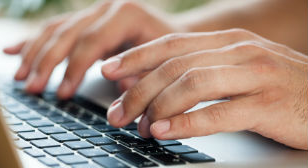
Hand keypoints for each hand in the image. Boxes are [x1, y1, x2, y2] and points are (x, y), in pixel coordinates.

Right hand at [3, 0, 177, 97]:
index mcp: (126, 14)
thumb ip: (138, 78)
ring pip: (56, 30)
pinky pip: (54, 29)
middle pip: (68, 34)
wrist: (172, 33)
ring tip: (21, 78)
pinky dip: (32, 42)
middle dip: (47, 63)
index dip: (73, 69)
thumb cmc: (167, 49)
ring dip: (34, 54)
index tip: (63, 93)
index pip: (91, 42)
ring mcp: (93, 11)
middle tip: (33, 88)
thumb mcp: (159, 63)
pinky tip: (12, 51)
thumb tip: (118, 96)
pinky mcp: (85, 19)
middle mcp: (106, 7)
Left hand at [102, 28, 307, 149]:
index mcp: (227, 42)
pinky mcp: (268, 104)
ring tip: (139, 126)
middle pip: (175, 66)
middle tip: (117, 113)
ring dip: (158, 106)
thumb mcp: (236, 71)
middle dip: (139, 90)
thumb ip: (199, 71)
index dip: (136, 57)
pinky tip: (164, 131)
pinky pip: (218, 113)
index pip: (171, 43)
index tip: (109, 71)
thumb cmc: (276, 88)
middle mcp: (239, 52)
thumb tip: (154, 84)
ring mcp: (255, 76)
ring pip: (192, 85)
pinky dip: (186, 123)